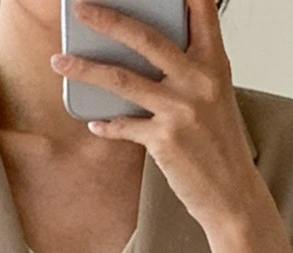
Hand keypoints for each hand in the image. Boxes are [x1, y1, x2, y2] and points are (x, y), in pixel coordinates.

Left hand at [53, 0, 261, 239]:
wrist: (232, 194)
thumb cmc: (219, 143)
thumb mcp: (214, 94)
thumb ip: (189, 66)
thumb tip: (142, 48)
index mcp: (214, 62)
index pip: (201, 8)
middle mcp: (198, 80)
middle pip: (146, 38)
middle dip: (108, 19)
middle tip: (81, 9)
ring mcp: (181, 110)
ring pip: (122, 80)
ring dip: (85, 68)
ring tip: (59, 61)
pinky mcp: (164, 140)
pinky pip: (124, 125)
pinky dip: (106, 124)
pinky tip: (94, 122)